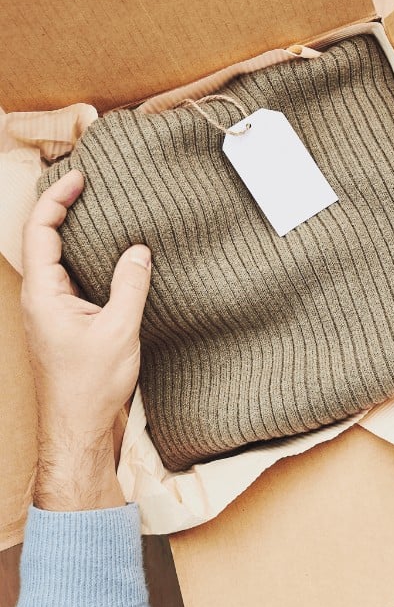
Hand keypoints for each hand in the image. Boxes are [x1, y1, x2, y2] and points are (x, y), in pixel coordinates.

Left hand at [21, 169, 151, 510]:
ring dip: (75, 233)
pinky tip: (112, 259)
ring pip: (57, 260)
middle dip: (61, 207)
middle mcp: (41, 298)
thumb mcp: (118, 330)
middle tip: (88, 184)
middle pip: (43, 239)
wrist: (80, 429)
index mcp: (43, 294)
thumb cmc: (91, 385)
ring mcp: (52, 312)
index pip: (40, 231)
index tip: (80, 177)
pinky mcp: (67, 324)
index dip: (56, 198)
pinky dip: (88, 260)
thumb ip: (130, 285)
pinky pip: (73, 280)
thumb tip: (139, 249)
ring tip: (101, 212)